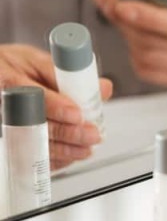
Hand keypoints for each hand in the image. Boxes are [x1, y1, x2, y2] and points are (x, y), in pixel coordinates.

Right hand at [0, 45, 112, 169]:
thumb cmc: (12, 67)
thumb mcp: (36, 60)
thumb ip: (68, 74)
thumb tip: (103, 88)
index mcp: (7, 77)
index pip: (31, 94)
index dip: (56, 106)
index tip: (77, 114)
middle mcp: (3, 103)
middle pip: (33, 123)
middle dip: (66, 133)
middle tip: (91, 135)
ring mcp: (2, 124)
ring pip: (31, 143)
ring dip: (62, 150)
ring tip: (86, 149)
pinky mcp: (6, 139)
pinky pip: (27, 155)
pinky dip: (50, 160)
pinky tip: (68, 158)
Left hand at [92, 0, 166, 87]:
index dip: (146, 18)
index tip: (121, 7)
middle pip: (156, 42)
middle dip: (127, 24)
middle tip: (113, 7)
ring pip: (147, 57)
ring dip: (128, 38)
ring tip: (127, 23)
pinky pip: (146, 71)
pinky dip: (134, 55)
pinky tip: (138, 42)